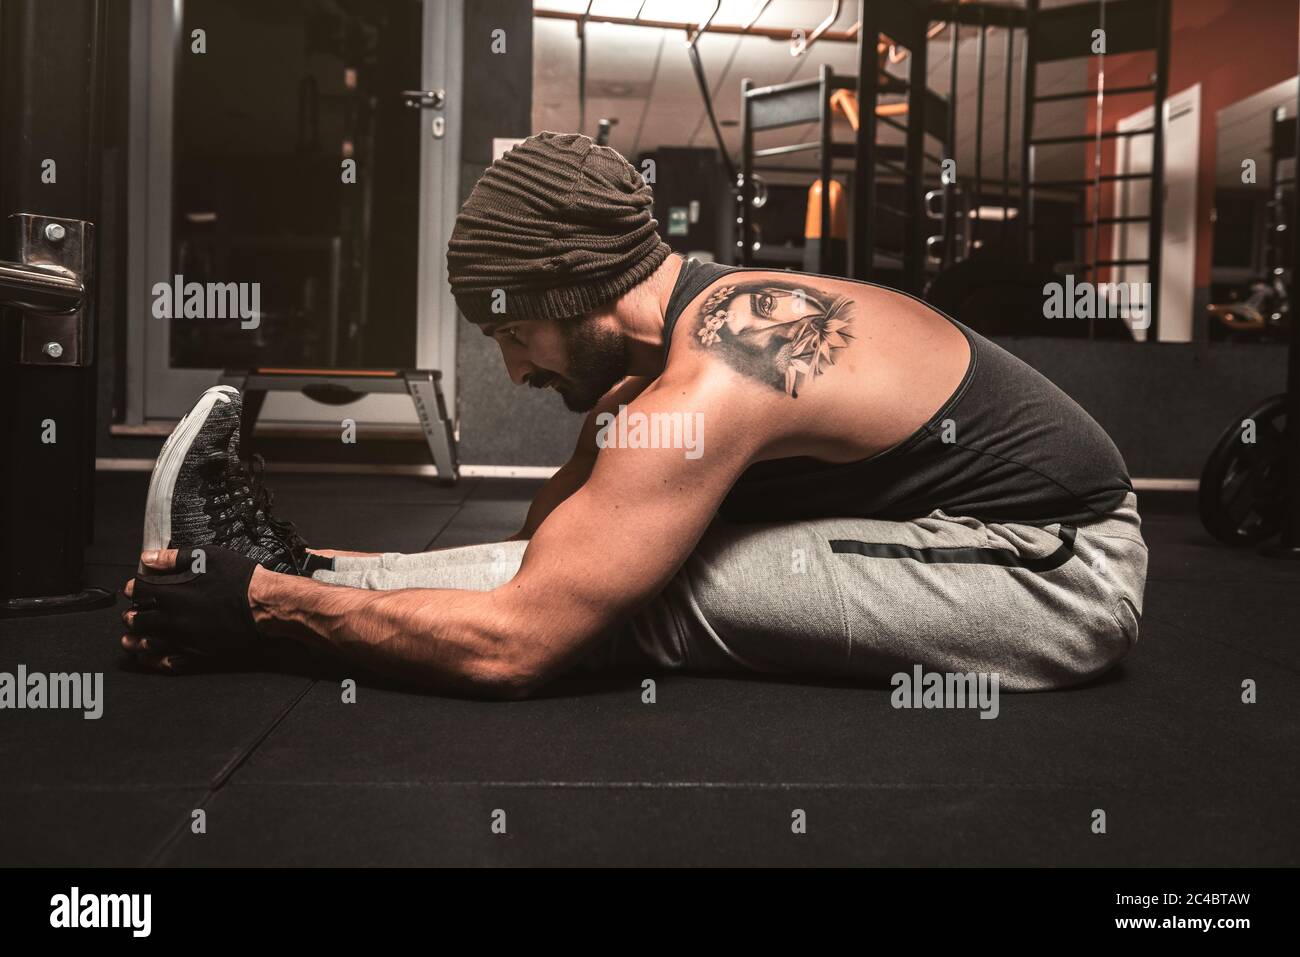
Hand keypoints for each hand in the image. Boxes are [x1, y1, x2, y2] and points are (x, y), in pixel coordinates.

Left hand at [121, 546, 262, 671]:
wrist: (265, 606)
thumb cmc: (239, 579)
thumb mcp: (207, 557)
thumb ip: (173, 558)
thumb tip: (147, 558)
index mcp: (172, 594)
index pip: (139, 591)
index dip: (133, 588)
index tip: (134, 588)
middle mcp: (173, 619)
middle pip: (138, 621)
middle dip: (131, 617)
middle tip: (130, 615)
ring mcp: (184, 639)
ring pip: (148, 644)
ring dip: (135, 641)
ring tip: (128, 641)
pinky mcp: (197, 654)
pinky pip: (168, 662)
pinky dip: (155, 661)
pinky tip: (150, 658)